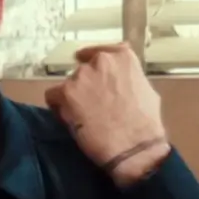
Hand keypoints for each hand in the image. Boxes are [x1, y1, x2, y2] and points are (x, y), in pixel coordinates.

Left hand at [44, 43, 169, 185]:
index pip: (101, 51)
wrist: (133, 148)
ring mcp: (82, 75)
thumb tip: (118, 81)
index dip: (91, 59)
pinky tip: (69, 120)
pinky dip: (58, 107)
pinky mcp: (66, 93)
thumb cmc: (145, 125)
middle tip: (92, 105)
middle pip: (83, 70)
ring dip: (72, 98)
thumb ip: (127, 78)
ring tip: (83, 117)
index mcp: (123, 57)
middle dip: (85, 86)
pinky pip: (52, 96)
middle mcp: (101, 61)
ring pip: (68, 84)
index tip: (86, 67)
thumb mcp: (145, 90)